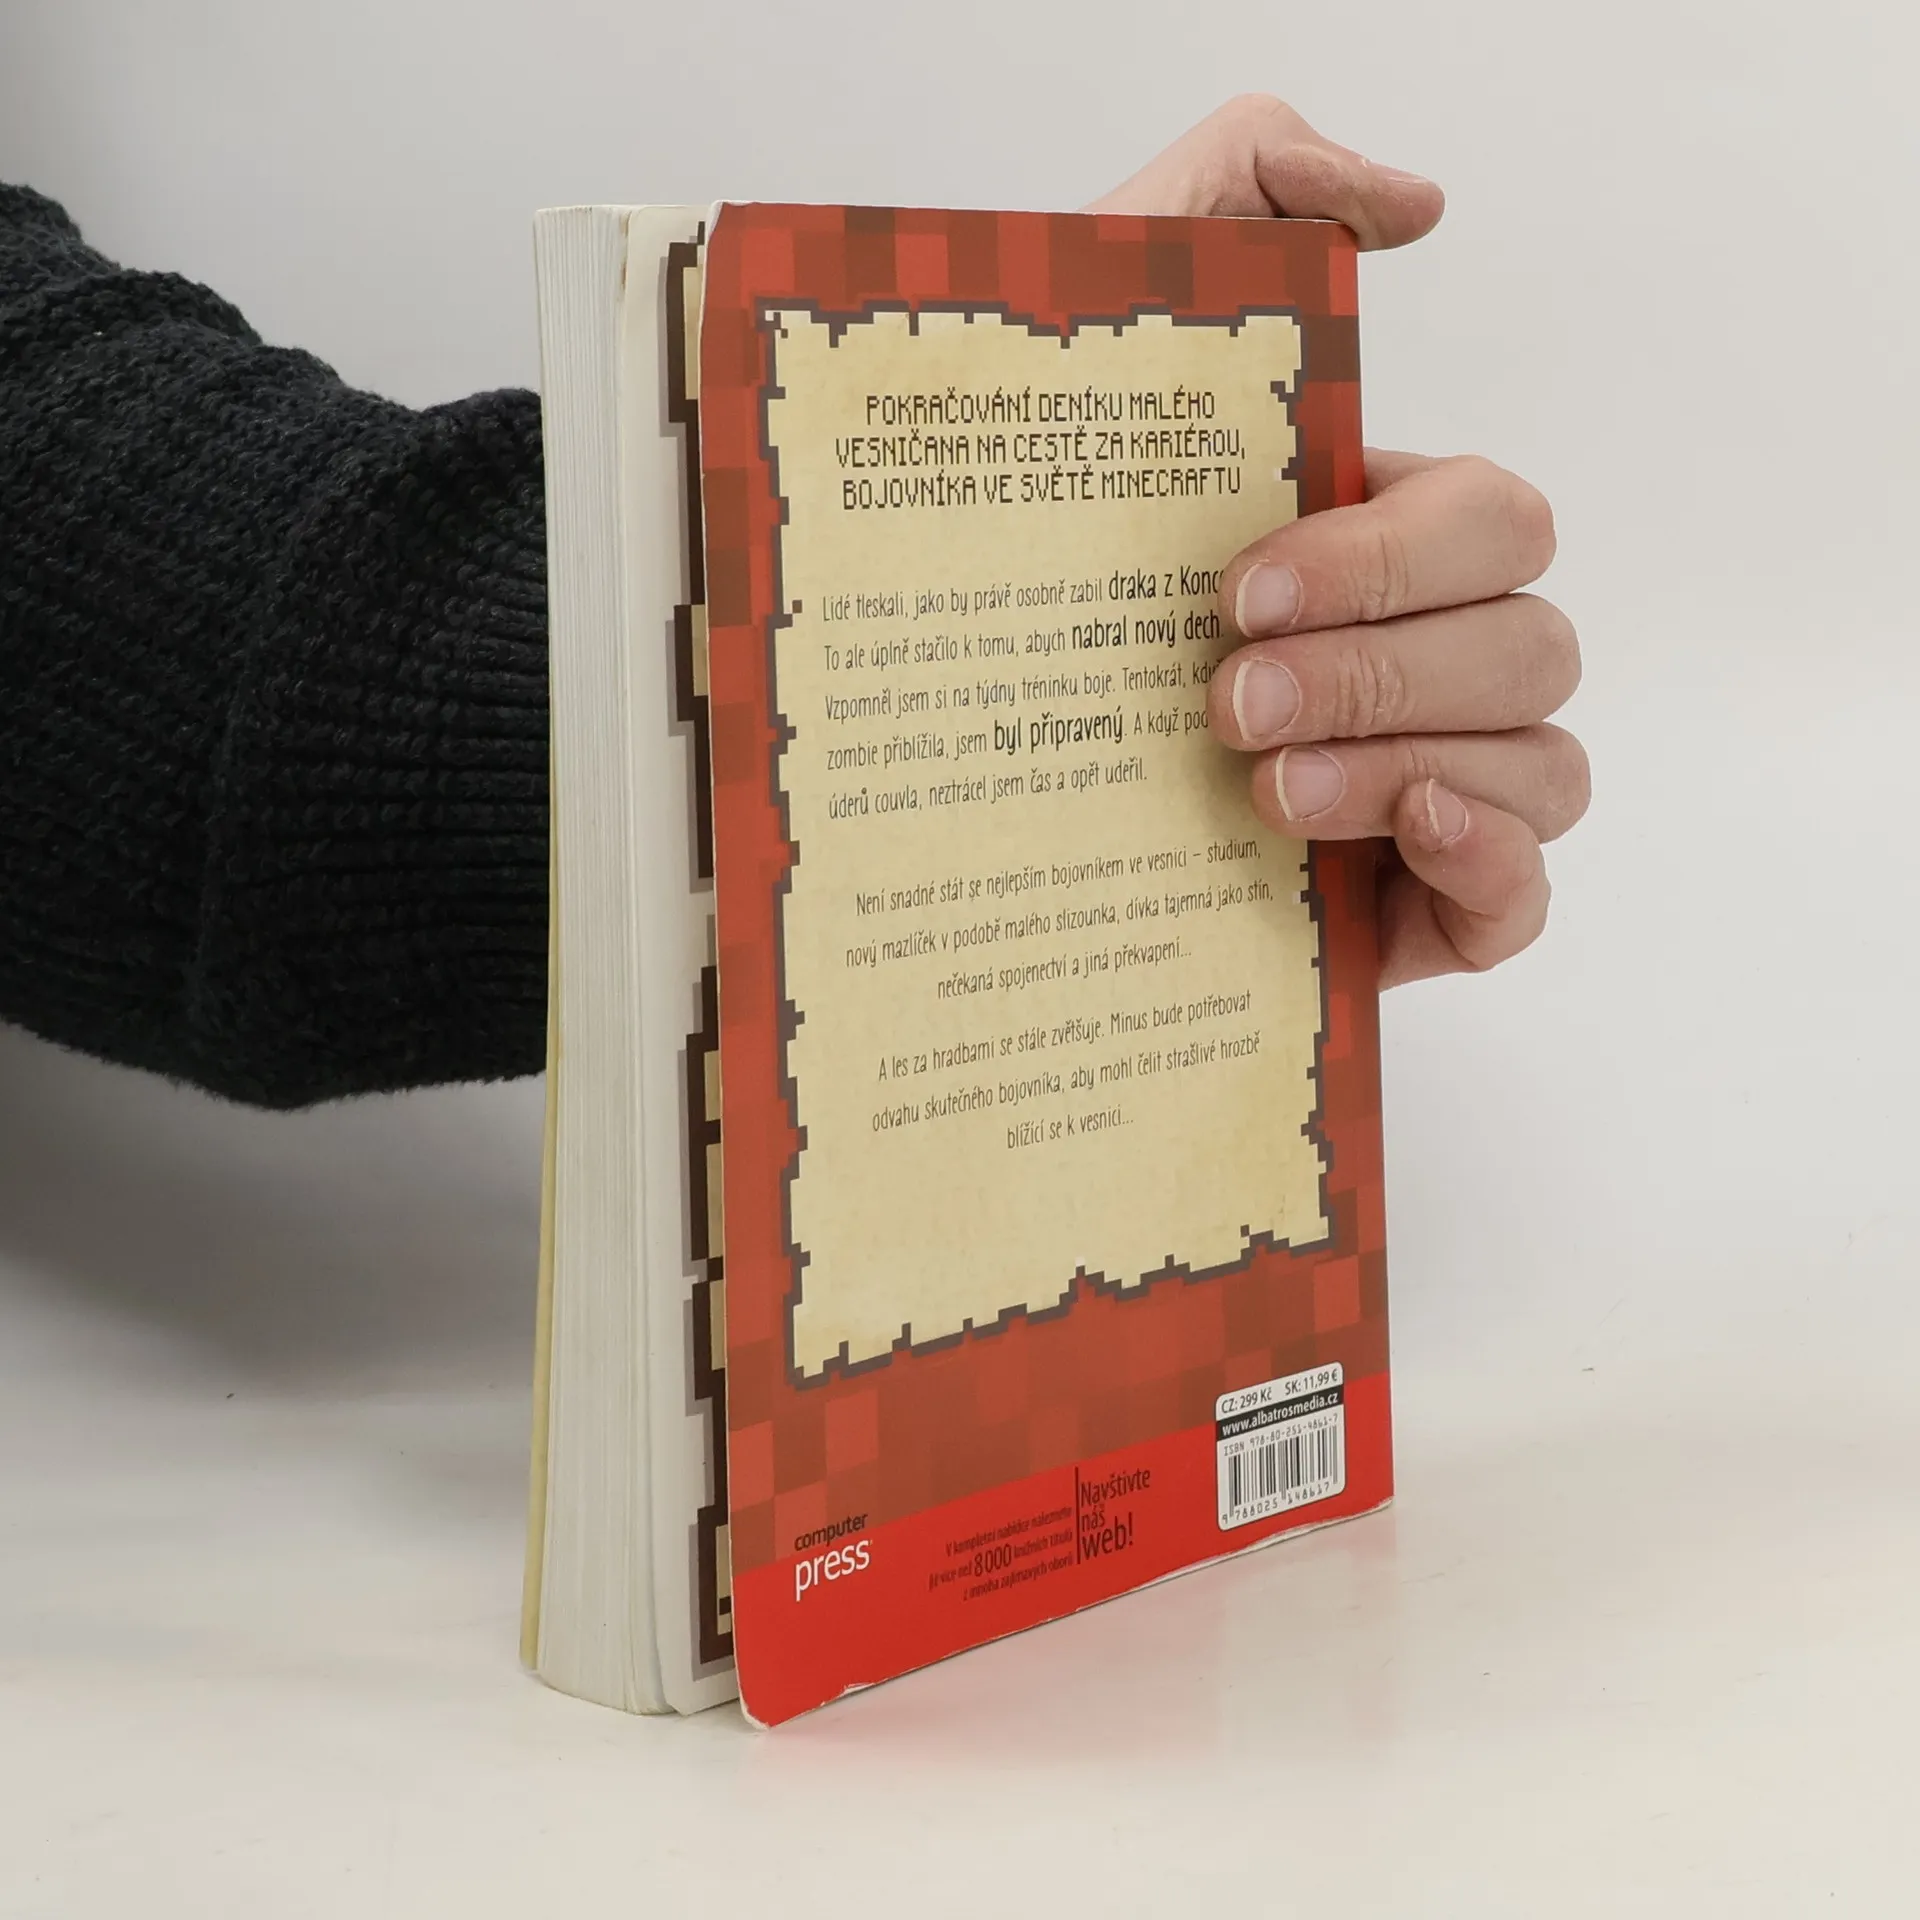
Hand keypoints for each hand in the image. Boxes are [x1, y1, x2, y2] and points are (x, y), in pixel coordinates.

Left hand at [1090, 99, 1586, 984]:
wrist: (940, 765)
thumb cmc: (1024, 548)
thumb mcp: (1103, 323)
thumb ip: (1245, 189)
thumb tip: (1413, 204)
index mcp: (1380, 544)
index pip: (1489, 523)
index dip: (1388, 558)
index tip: (1235, 591)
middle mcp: (1425, 658)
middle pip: (1527, 644)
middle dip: (1380, 669)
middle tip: (1225, 701)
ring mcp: (1432, 783)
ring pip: (1540, 761)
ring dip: (1411, 762)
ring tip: (1262, 791)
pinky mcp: (1411, 907)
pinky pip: (1524, 895)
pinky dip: (1494, 861)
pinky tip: (1408, 832)